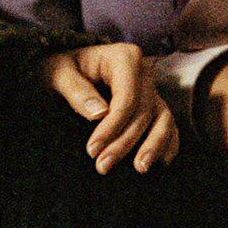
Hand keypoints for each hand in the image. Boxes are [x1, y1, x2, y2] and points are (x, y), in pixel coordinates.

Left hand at [40, 43, 177, 174]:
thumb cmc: (62, 68)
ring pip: (163, 119)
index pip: (126, 98)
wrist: (68, 68)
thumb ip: (76, 90)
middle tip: (103, 166)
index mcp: (124, 58)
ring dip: (153, 146)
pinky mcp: (153, 104)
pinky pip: (168, 125)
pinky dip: (168, 144)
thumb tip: (99, 114)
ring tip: (140, 169)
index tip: (92, 150)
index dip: (112, 127)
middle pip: (142, 112)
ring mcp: (151, 88)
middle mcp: (144, 72)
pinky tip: (160, 163)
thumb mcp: (59, 73)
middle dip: (125, 142)